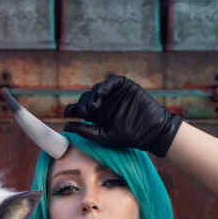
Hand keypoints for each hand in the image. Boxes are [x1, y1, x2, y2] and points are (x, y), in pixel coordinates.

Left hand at [62, 75, 182, 157]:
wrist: (151, 130)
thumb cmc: (128, 137)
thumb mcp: (103, 136)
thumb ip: (85, 131)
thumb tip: (66, 126)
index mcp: (97, 115)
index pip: (80, 109)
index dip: (72, 109)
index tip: (67, 114)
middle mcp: (103, 103)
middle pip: (86, 98)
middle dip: (83, 104)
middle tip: (85, 112)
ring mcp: (113, 94)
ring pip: (97, 89)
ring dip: (93, 96)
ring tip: (94, 106)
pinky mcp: (124, 86)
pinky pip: (111, 81)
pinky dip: (105, 85)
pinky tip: (101, 93)